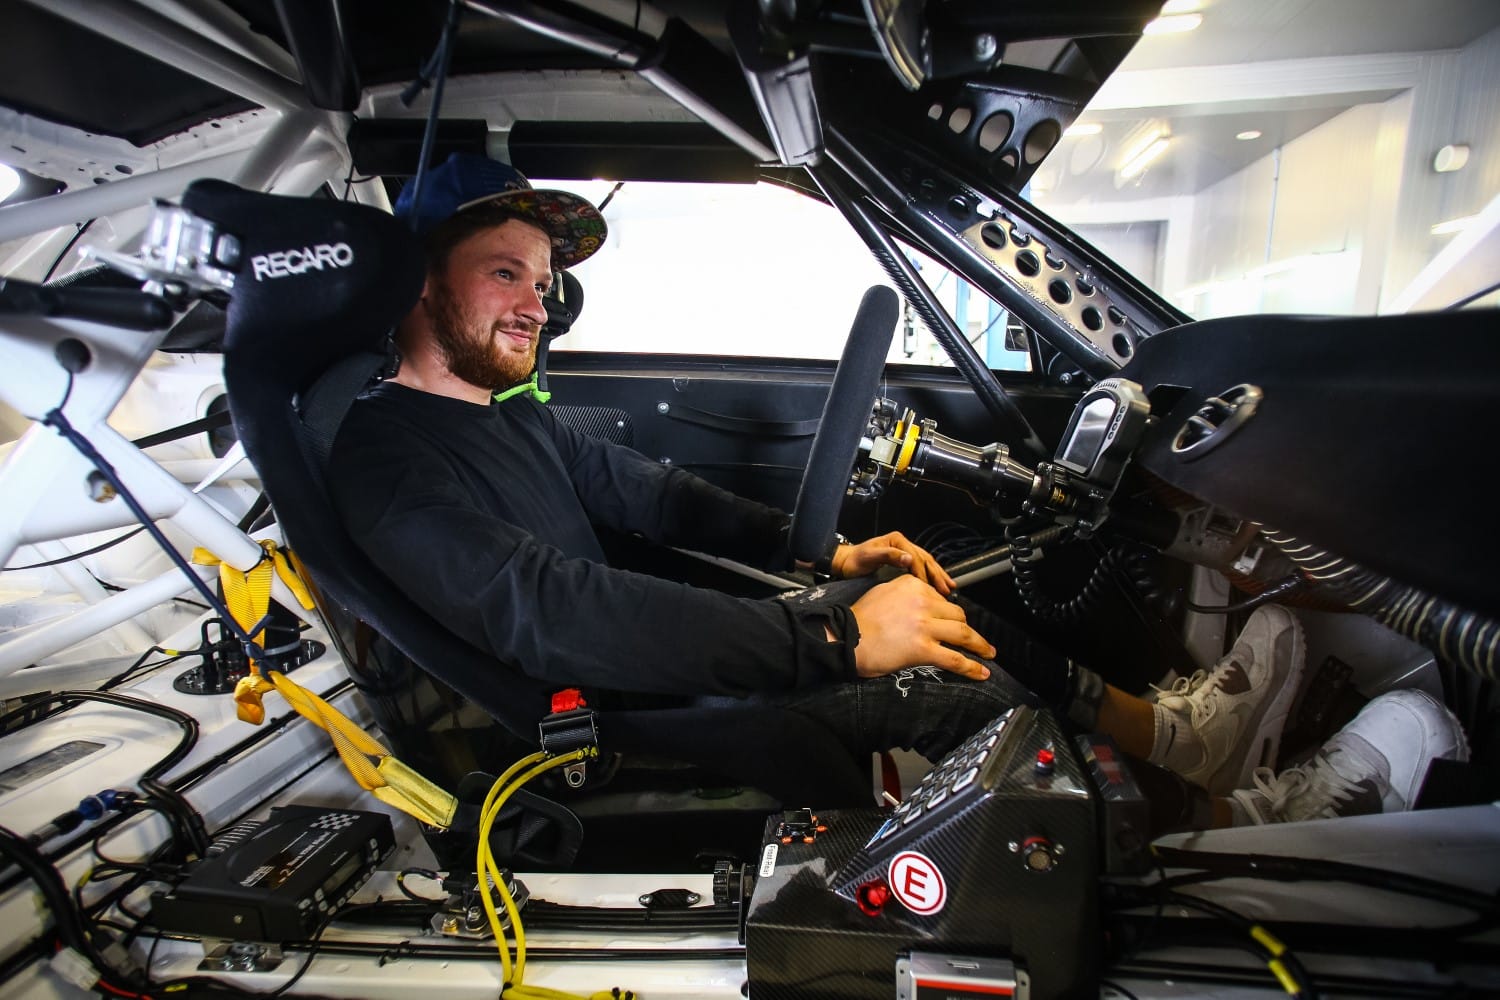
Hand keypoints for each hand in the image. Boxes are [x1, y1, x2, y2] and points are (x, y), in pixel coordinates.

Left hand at [831, 531, 956, 594]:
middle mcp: (903, 544)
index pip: (916, 557)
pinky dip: (931, 576)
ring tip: (950, 587)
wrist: (846, 563)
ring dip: (938, 576)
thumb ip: (889, 555)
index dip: (923, 572)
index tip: (928, 586)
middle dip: (937, 575)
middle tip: (946, 589)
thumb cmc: (855, 561)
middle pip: (925, 559)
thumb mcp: (870, 556)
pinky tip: (939, 584)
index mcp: (897, 540)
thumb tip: (909, 558)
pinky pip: (922, 568)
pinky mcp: (903, 561)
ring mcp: (904, 552)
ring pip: (927, 563)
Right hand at [848, 575, 994, 679]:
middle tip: (975, 641)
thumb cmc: (859, 619)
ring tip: (989, 653)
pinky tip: (983, 673)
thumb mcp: (883, 591)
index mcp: (913, 585)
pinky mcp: (923, 649)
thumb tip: (922, 600)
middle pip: (957, 614)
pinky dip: (972, 667)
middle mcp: (922, 601)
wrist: (846, 639)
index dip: (949, 613)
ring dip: (980, 646)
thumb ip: (906, 592)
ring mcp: (924, 625)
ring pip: (963, 634)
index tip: (954, 622)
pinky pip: (955, 658)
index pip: (941, 598)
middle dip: (967, 629)